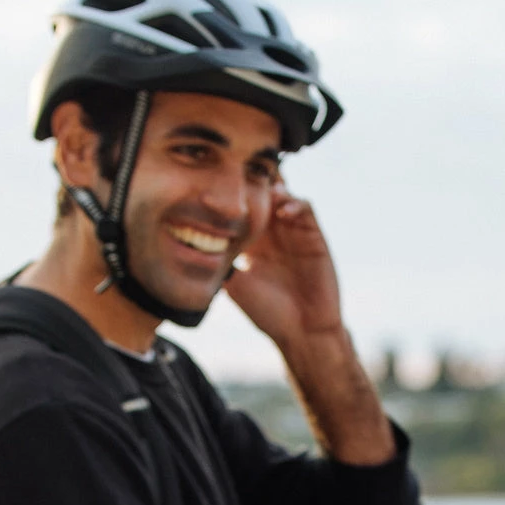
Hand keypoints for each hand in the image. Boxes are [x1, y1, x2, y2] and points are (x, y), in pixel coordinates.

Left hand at [224, 184, 342, 349]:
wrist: (302, 330)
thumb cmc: (267, 312)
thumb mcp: (233, 284)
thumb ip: (220, 261)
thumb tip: (189, 244)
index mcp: (251, 242)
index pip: (240, 208)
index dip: (230, 194)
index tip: (213, 185)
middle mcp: (272, 233)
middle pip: (262, 194)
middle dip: (252, 182)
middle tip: (239, 175)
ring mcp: (294, 232)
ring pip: (283, 194)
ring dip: (273, 189)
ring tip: (262, 192)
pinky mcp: (314, 236)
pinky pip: (306, 208)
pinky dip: (294, 203)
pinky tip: (282, 211)